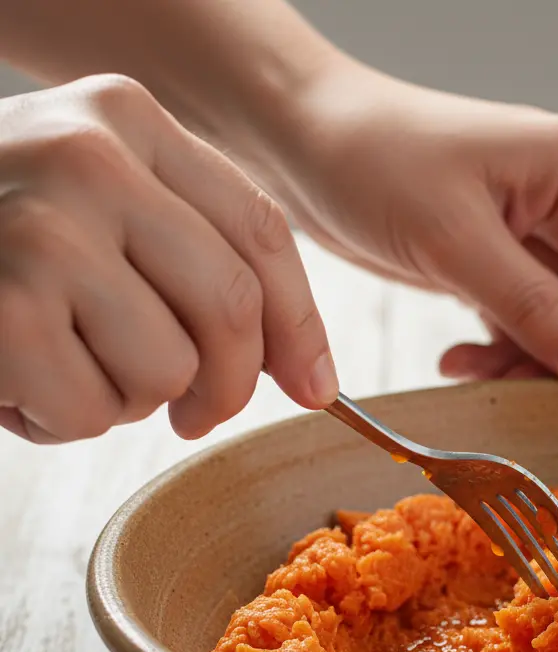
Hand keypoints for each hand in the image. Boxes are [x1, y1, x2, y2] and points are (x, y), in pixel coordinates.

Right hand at [0, 75, 336, 443]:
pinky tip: (11, 378)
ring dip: (123, 399)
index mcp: (127, 120)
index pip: (261, 232)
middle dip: (228, 386)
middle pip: (233, 308)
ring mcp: (44, 225)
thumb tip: (307, 373)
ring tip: (62, 365)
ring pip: (169, 369)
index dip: (301, 326)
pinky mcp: (5, 304)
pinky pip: (93, 411)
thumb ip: (193, 262)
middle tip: (192, 414)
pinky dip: (59, 419)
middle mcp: (91, 155)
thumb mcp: (96, 214)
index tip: (319, 390)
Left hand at [264, 66, 557, 385]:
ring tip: (472, 369)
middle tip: (525, 391)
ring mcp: (542, 235)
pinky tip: (458, 358)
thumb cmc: (375, 160)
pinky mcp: (507, 262)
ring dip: (531, 363)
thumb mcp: (455, 240)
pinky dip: (503, 352)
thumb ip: (534, 306)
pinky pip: (532, 327)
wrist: (305, 141)